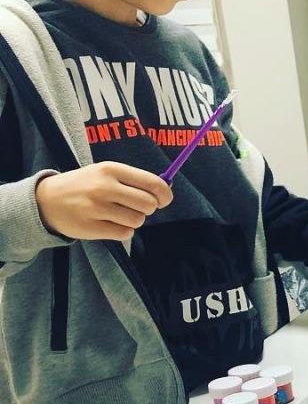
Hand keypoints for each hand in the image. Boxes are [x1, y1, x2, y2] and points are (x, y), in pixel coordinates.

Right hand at [35, 162, 171, 240]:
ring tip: (119, 214)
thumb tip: (165, 192)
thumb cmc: (84, 185)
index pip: (153, 183)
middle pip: (148, 204)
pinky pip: (125, 233)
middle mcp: (104, 187)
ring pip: (138, 220)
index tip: (163, 200)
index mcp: (111, 169)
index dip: (165, 195)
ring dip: (134, 220)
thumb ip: (134, 180)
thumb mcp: (105, 173)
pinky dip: (123, 231)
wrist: (46, 200)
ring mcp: (96, 208)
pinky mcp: (91, 227)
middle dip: (148, 209)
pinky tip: (110, 224)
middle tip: (136, 207)